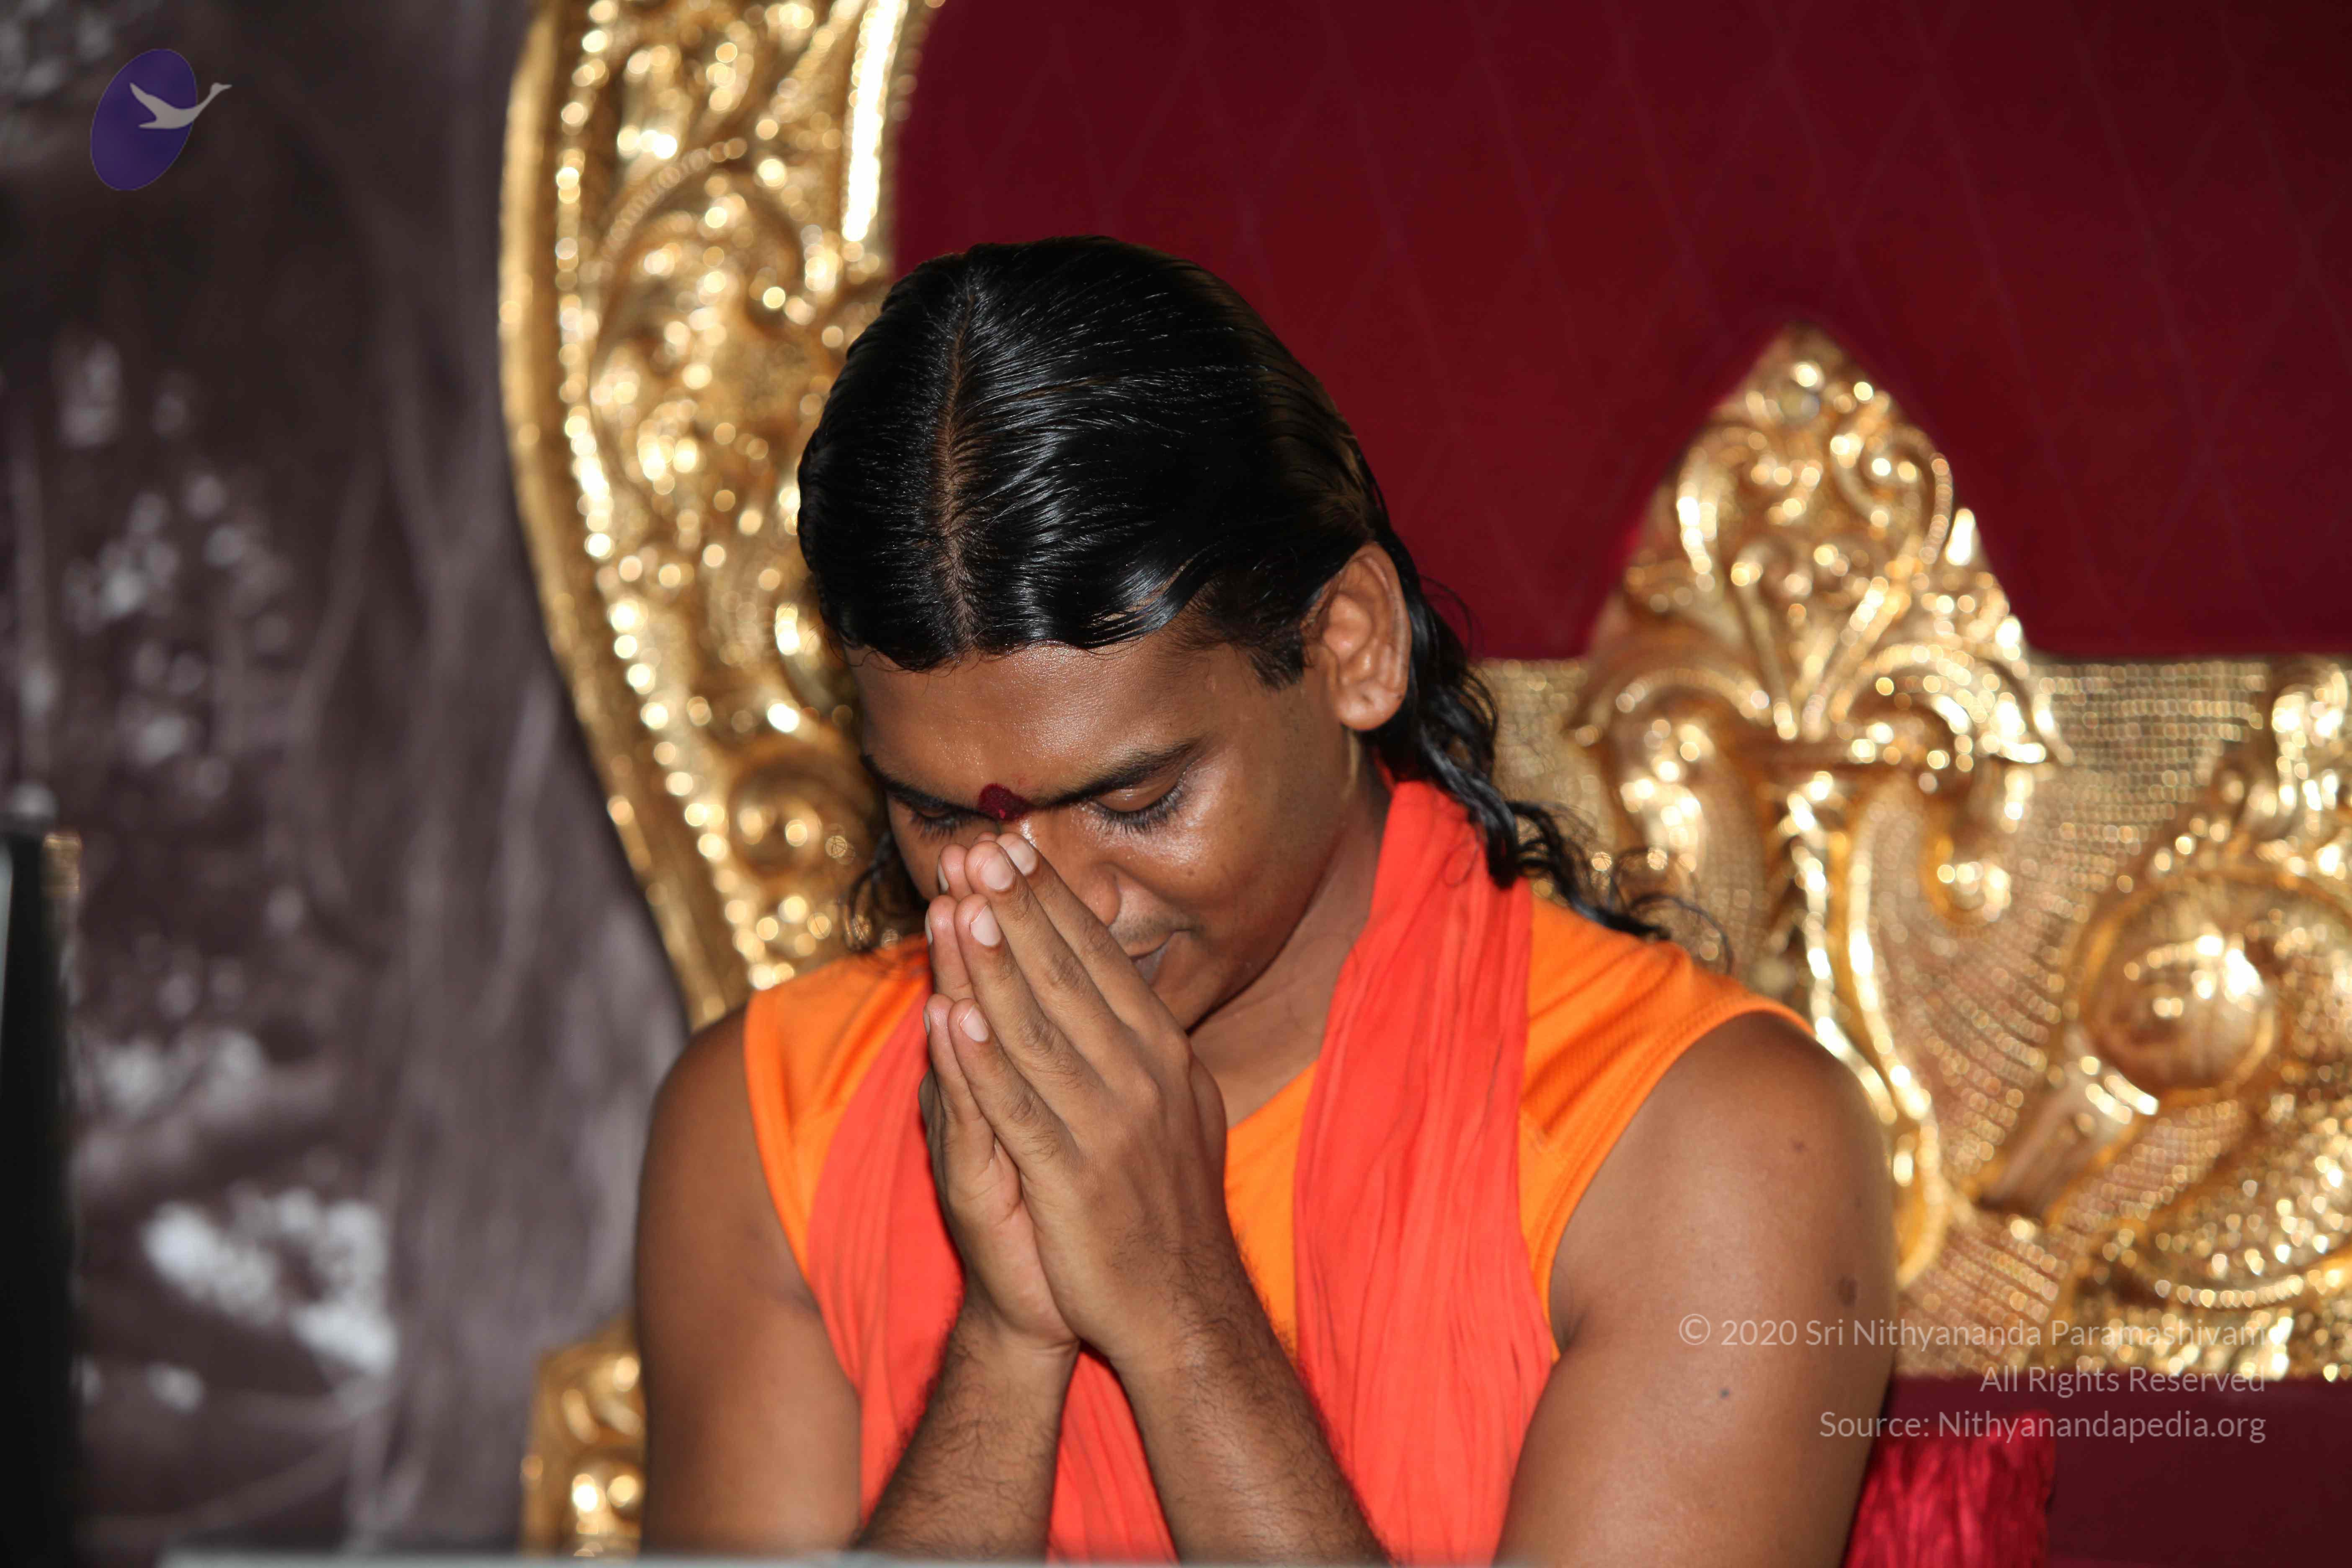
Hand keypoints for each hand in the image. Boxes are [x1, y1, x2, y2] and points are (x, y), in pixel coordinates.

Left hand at [936, 833, 1247, 1374]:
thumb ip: (1139, 1037)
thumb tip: (1113, 970)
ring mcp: (1109, 1127)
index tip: (1013, 845)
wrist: (1184, 1309)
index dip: (1052, 900)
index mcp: (1163, 1054)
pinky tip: (951, 1016)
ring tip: (958, 906)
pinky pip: (1018, 1108)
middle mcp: (1143, 1077)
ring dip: (995, 964)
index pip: (1099, 960)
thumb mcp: (1174, 1103)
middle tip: (978, 848)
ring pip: (1039, 1030)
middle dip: (1018, 909)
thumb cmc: (1164, 1205)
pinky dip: (982, 1060)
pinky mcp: (1071, 1179)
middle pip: (1068, 978)